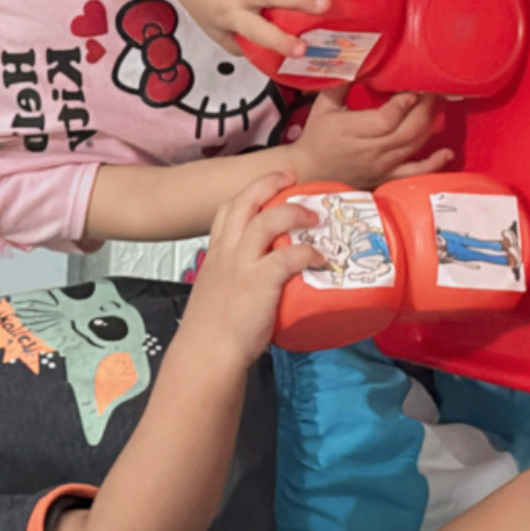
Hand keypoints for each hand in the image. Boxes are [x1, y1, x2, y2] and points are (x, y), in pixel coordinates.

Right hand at [184, 171, 324, 366]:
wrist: (207, 352)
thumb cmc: (213, 331)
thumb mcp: (218, 294)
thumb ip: (238, 282)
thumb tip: (264, 286)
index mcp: (216, 254)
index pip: (226, 211)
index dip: (248, 194)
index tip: (267, 188)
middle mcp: (227, 252)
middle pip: (245, 202)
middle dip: (268, 183)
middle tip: (291, 178)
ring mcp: (243, 265)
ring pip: (267, 220)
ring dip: (294, 212)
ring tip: (314, 216)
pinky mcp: (261, 281)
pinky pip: (290, 255)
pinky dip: (309, 252)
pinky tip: (322, 259)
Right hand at [292, 84, 451, 187]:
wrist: (310, 171)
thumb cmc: (317, 136)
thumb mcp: (323, 105)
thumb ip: (341, 82)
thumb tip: (357, 58)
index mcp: (352, 130)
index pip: (386, 118)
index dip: (404, 103)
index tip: (413, 87)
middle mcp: (370, 150)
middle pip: (407, 131)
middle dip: (425, 109)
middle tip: (432, 91)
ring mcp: (381, 165)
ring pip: (414, 146)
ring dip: (430, 125)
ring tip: (436, 107)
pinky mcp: (386, 177)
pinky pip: (414, 173)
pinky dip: (433, 164)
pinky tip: (446, 152)